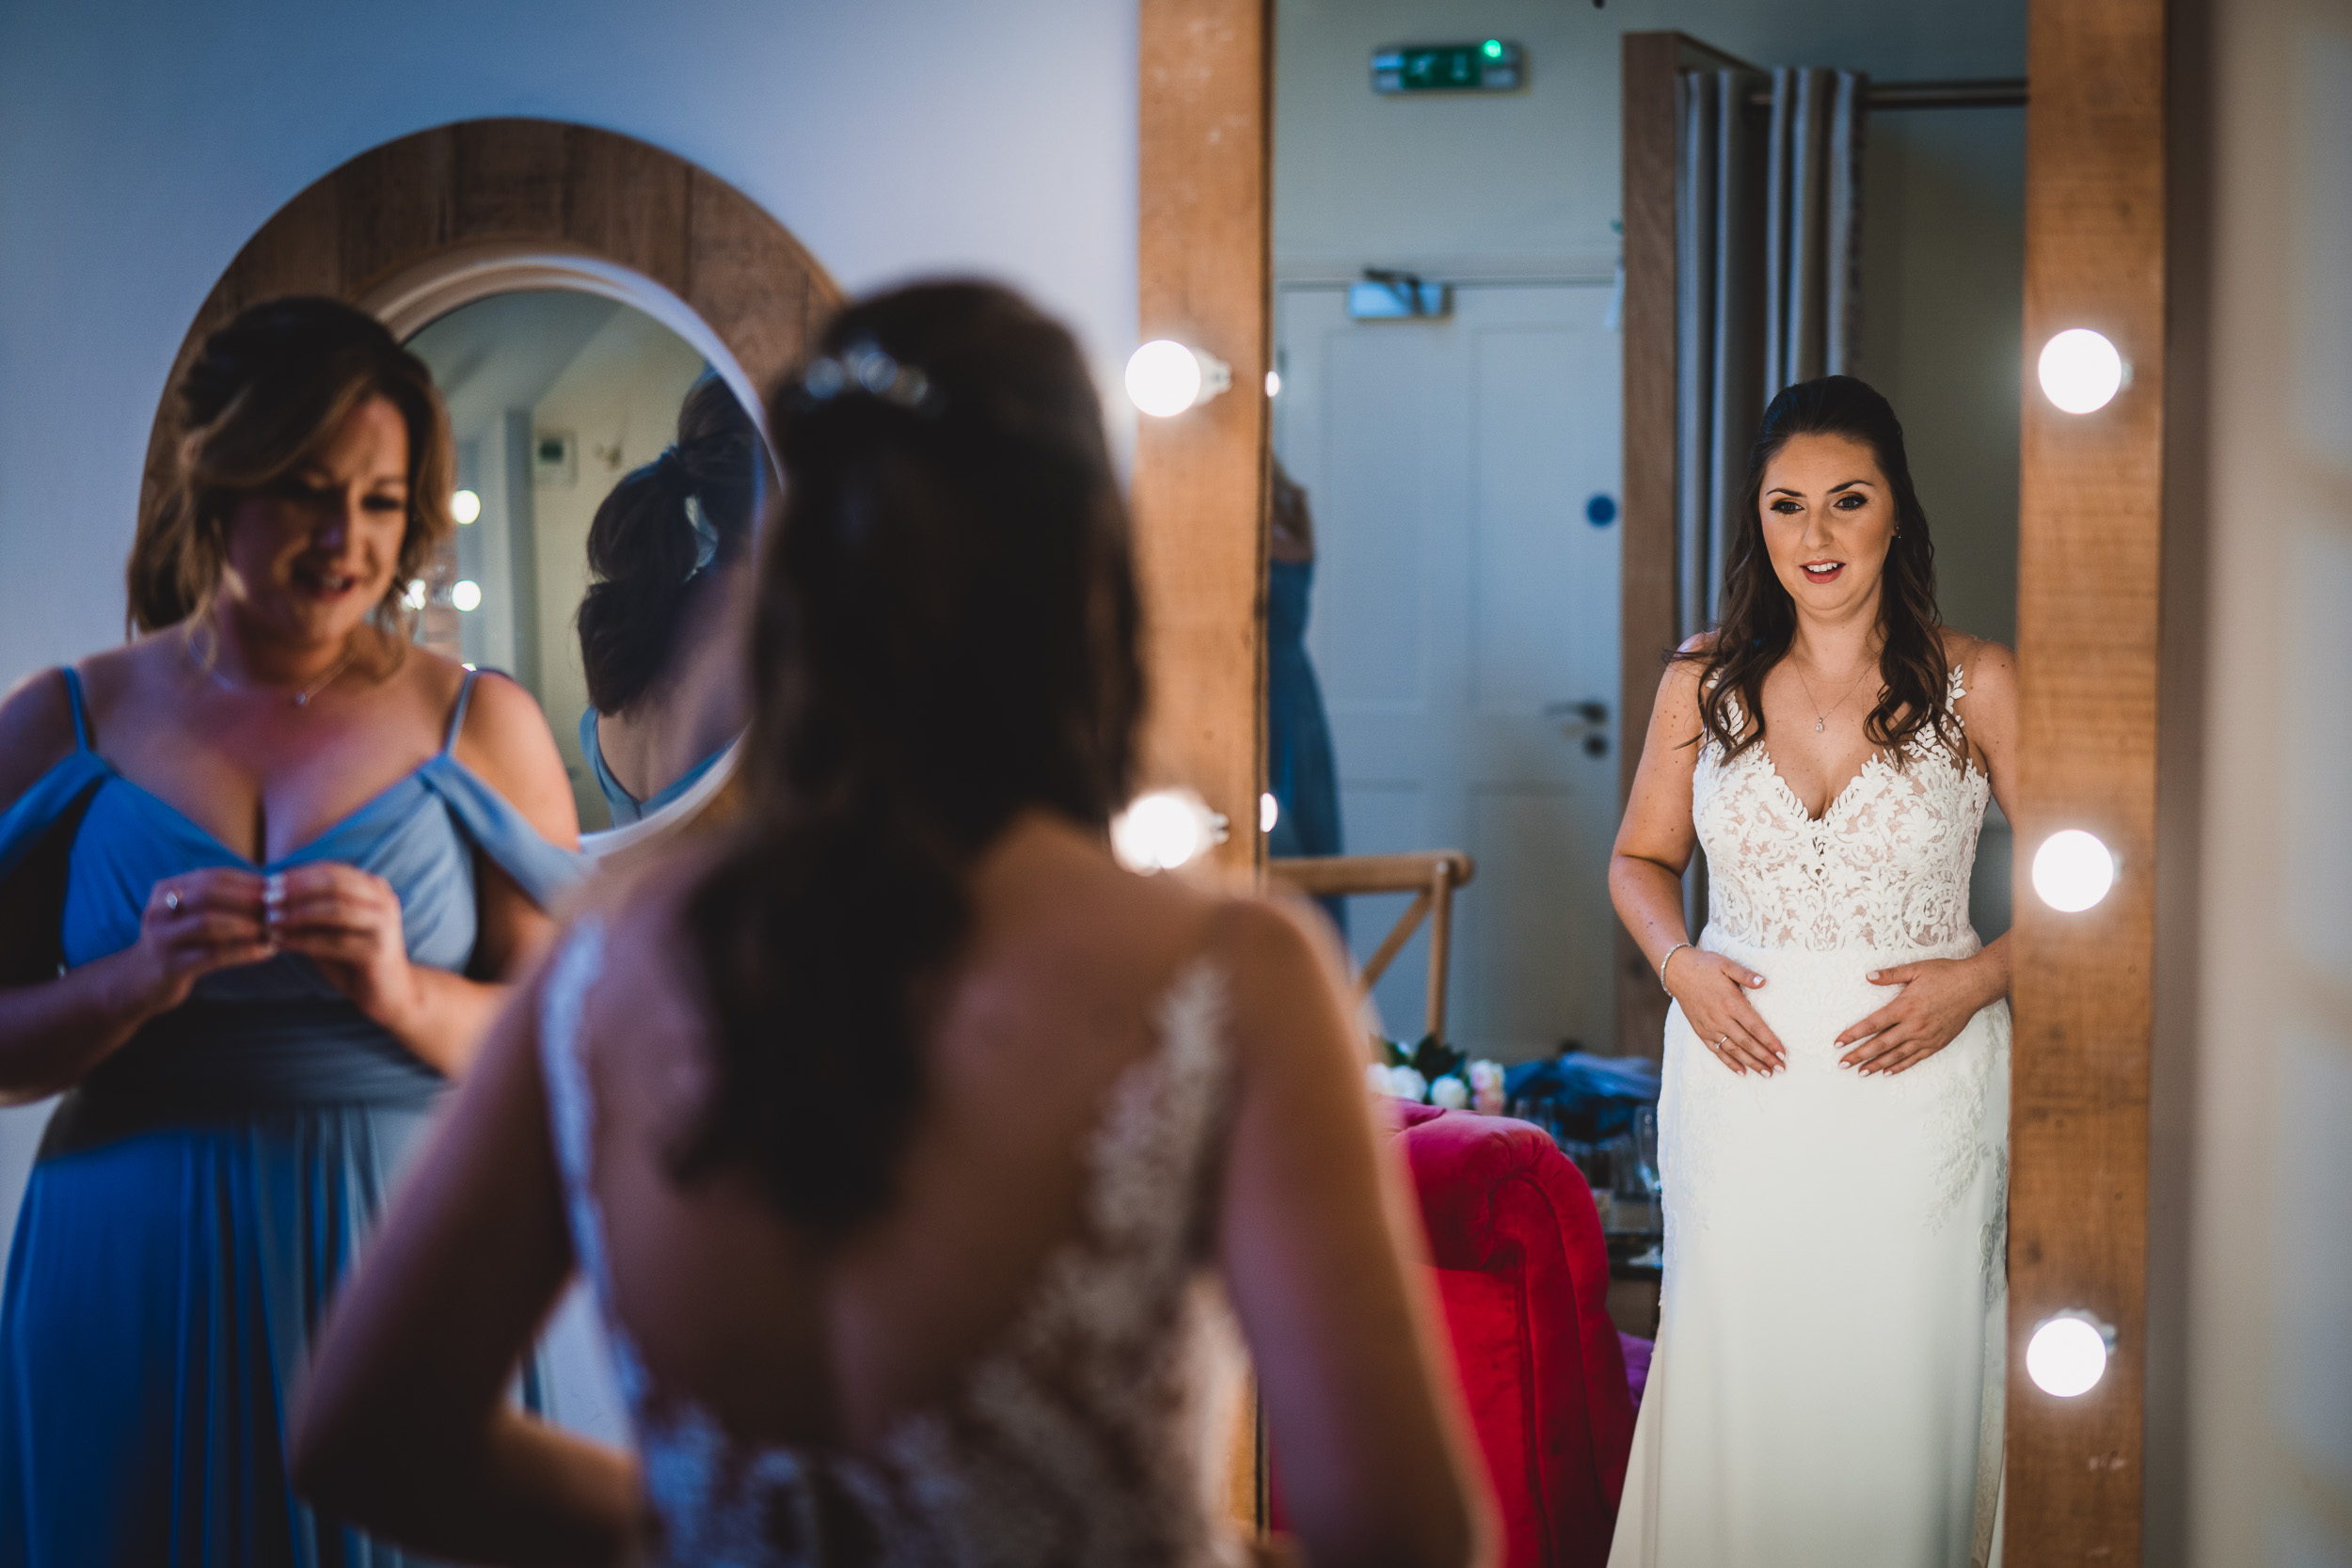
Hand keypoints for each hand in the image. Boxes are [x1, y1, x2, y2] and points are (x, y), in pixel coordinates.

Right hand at [134, 869, 273, 1011]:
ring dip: (246, 925)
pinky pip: (212, 955)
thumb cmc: (182, 943)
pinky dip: (243, 952)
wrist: (141, 981)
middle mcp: (159, 909)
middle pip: (209, 894)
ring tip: (275, 930)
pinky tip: (267, 952)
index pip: (213, 876)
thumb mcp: (194, 915)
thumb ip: (222, 900)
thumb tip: (274, 887)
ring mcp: (161, 938)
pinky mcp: (170, 965)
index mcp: (166, 890)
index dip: (249, 881)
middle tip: (280, 907)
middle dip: (248, 899)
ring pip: (208, 923)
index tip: (280, 888)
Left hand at [265, 864, 420, 1031]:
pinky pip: (335, 941)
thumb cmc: (354, 959)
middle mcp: (384, 902)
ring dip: (298, 913)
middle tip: (267, 898)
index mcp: (375, 889)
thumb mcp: (332, 928)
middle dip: (298, 890)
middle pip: (336, 884)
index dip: (300, 874)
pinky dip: (304, 940)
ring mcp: (385, 925)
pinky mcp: (379, 951)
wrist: (391, 993)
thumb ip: (312, 910)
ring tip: (270, 920)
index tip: (270, 882)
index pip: (334, 871)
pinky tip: (282, 943)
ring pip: (336, 909)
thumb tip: (272, 894)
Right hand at [1664, 946, 1783, 1075]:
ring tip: (1767, 1073)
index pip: (1755, 1027)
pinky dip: (1730, 1063)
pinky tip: (1742, 1072)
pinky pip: (1717, 1051)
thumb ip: (1745, 975)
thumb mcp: (1727, 965)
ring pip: (1734, 1050)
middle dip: (1765, 1057)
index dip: (1770, 1041)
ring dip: (1751, 1063)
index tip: (1782, 1053)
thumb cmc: (1705, 966)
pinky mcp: (1701, 1031)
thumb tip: (1763, 982)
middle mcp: (1720, 1018)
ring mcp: (1710, 1027)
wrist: (1677, 972)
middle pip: (1747, 1043)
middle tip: (1781, 1068)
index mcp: (1731, 1002)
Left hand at [1836, 957, 1995, 1074]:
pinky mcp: (1937, 1043)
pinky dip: (1900, 1066)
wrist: (1974, 985)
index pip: (1872, 1024)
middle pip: (1880, 1044)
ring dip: (1876, 1064)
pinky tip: (1887, 1072)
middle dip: (1859, 1055)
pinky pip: (1915, 1058)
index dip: (1853, 1034)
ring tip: (1860, 1072)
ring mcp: (1926, 1036)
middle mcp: (1913, 1025)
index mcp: (1904, 1007)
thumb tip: (1868, 976)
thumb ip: (1890, 974)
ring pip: (1896, 1055)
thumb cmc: (1944, 974)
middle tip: (1842, 1064)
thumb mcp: (1915, 969)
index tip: (1838, 1043)